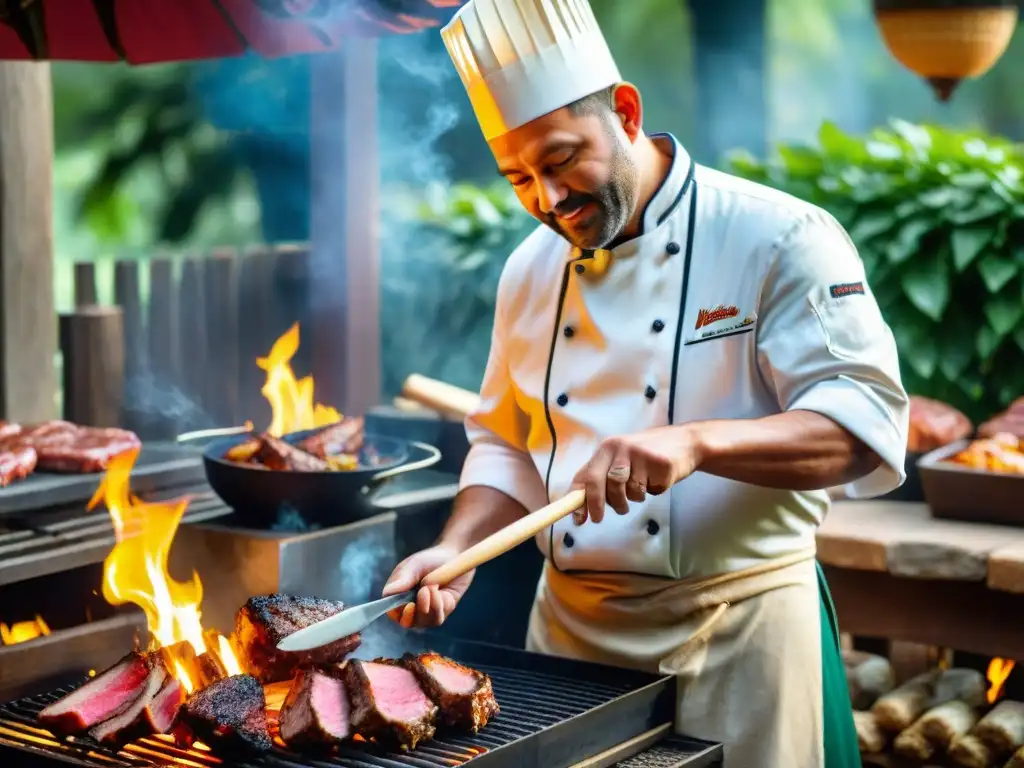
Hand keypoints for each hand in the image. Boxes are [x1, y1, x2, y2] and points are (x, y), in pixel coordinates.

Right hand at [381, 544, 474, 627]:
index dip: (395, 612)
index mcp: (398, 596)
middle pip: (405, 622)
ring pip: (422, 622)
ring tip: (431, 586)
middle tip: (421, 594)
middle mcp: (411, 607)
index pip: (391, 612)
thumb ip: (402, 579)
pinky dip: (437, 606)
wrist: (454, 557)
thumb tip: (387, 593)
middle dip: (412, 613)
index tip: (406, 603)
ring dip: (427, 605)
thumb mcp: (414, 565)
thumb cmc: (429, 560)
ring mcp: (426, 612)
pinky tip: (439, 591)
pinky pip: (437, 619)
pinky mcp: (441, 613)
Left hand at [570, 425, 701, 523]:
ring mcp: (640, 455)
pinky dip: (652, 491)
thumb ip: (602, 477)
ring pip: (626, 491)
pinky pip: (649, 490)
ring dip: (631, 499)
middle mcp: (620, 447)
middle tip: (598, 519)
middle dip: (597, 503)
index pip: (585, 474)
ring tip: (639, 490)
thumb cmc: (647, 456)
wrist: (685, 442)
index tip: (577, 519)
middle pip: (600, 481)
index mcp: (607, 448)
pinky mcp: (660, 464)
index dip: (577, 498)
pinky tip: (656, 479)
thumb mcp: (621, 459)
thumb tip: (581, 505)